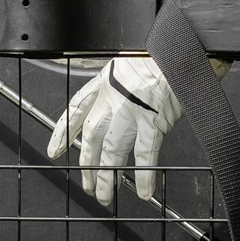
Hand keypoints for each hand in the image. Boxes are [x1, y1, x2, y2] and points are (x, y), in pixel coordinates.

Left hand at [47, 55, 182, 204]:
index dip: (64, 132)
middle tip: (88, 184)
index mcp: (107, 80)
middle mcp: (114, 98)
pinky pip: (145, 156)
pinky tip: (143, 191)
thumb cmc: (162, 51)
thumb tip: (127, 99)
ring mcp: (132, 112)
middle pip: (92, 138)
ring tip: (105, 196)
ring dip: (107, 178)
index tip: (56, 149)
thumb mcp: (133, 60)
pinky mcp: (154, 122)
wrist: (183, 44)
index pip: (76, 109)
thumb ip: (125, 82)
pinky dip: (143, 176)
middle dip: (88, 165)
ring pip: (112, 152)